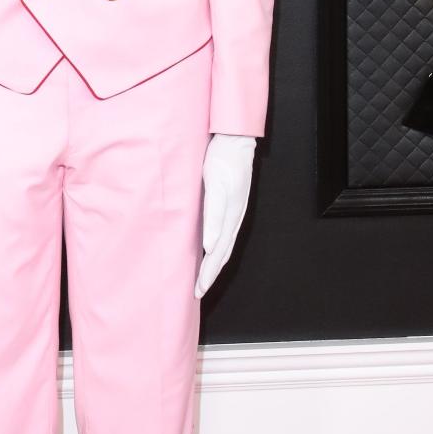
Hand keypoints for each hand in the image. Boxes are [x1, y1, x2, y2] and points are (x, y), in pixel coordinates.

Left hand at [195, 132, 255, 297]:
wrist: (234, 140)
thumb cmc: (222, 161)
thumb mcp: (216, 185)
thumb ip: (215, 215)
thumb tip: (211, 246)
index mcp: (230, 218)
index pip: (218, 253)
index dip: (208, 273)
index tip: (199, 290)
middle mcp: (233, 219)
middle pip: (222, 254)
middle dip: (210, 275)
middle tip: (198, 292)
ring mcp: (233, 213)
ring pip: (224, 246)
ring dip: (213, 265)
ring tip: (203, 279)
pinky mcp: (230, 206)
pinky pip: (224, 234)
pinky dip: (216, 249)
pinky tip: (209, 251)